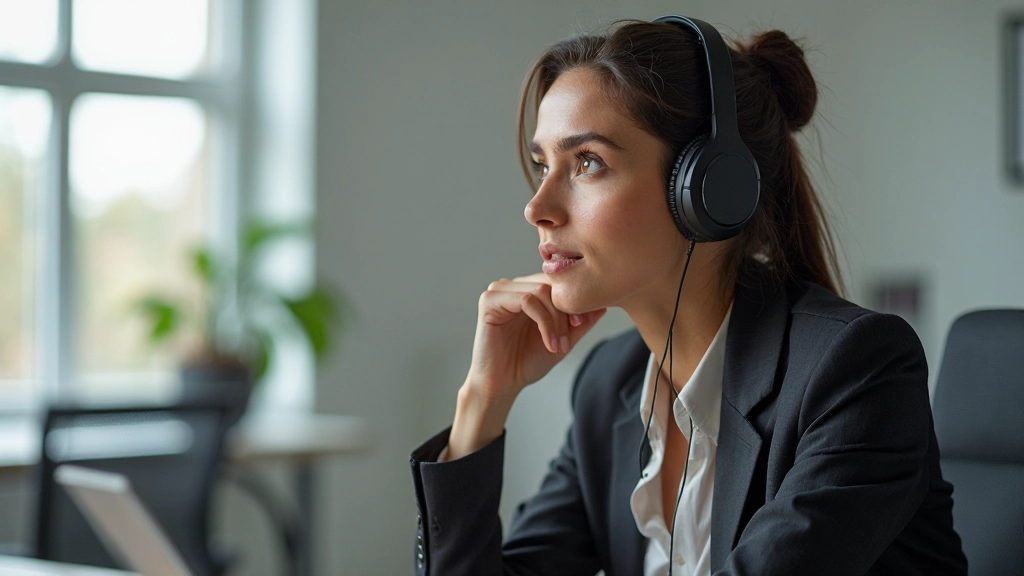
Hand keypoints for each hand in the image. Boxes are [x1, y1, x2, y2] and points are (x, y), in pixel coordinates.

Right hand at [465, 272, 606, 400]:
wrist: (503, 384)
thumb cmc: (527, 362)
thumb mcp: (562, 339)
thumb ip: (581, 323)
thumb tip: (603, 305)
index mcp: (527, 290)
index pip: (557, 281)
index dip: (574, 300)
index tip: (582, 324)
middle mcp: (513, 286)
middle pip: (550, 284)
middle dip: (566, 310)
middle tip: (572, 335)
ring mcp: (499, 291)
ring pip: (540, 291)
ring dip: (556, 320)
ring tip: (559, 344)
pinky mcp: (489, 301)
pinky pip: (525, 301)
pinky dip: (543, 322)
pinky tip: (549, 342)